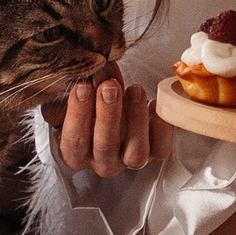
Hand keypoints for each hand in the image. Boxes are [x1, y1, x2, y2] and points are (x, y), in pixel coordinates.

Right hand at [42, 62, 172, 176]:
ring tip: (134, 90)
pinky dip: (161, 128)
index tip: (82, 87)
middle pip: (105, 148)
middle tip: (109, 86)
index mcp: (76, 152)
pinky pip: (161, 148)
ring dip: (135, 120)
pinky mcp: (153, 151)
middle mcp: (103, 161)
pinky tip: (153, 103)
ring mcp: (129, 159)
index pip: (74, 142)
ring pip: (135, 154)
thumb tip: (93, 73)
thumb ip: (82, 87)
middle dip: (107, 114)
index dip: (78, 115)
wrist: (115, 104)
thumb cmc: (91, 100)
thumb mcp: (80, 94)